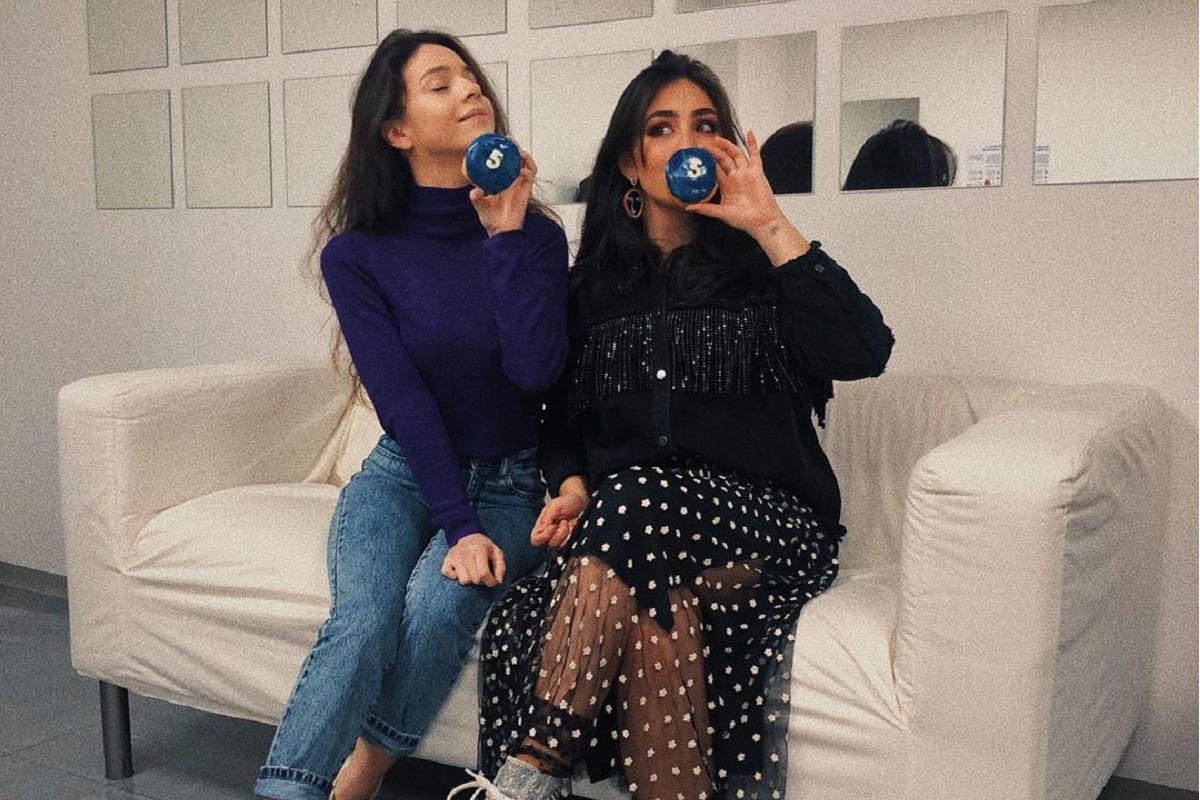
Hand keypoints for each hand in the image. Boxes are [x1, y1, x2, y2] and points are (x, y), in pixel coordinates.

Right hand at [441, 533, 506, 586]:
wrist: (468, 536)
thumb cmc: (484, 547)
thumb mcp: (497, 553)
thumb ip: (500, 568)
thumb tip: (498, 582)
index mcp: (478, 550)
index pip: (483, 573)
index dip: (490, 581)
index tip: (492, 582)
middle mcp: (465, 553)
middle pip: (474, 579)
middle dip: (481, 580)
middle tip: (481, 573)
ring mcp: (454, 557)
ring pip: (463, 581)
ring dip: (469, 579)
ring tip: (472, 571)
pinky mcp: (446, 561)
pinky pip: (450, 576)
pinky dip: (455, 576)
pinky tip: (461, 570)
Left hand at [470, 146, 536, 236]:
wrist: (502, 232)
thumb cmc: (491, 220)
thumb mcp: (479, 204)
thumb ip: (476, 196)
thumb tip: (475, 189)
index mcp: (499, 181)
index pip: (501, 162)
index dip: (500, 151)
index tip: (494, 142)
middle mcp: (510, 180)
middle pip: (514, 159)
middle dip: (512, 148)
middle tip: (507, 141)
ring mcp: (519, 184)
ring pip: (525, 163)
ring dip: (523, 155)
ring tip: (517, 150)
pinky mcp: (526, 189)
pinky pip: (531, 174)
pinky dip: (529, 168)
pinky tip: (522, 168)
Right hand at [530, 480, 588, 548]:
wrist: (579, 501)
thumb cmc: (565, 502)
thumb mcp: (555, 506)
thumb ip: (547, 518)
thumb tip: (541, 530)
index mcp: (541, 525)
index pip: (535, 539)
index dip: (543, 536)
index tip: (552, 526)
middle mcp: (548, 533)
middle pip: (547, 544)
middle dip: (557, 534)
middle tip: (563, 522)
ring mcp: (558, 536)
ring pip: (558, 545)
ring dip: (565, 534)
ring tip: (567, 522)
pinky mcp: (568, 538)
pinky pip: (568, 543)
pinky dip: (571, 534)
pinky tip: (573, 525)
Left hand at [685, 131, 809, 264]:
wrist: (762, 222)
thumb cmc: (744, 219)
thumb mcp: (721, 213)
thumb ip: (706, 209)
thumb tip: (689, 208)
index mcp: (727, 185)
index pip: (715, 169)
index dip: (707, 162)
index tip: (698, 155)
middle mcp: (736, 177)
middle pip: (724, 159)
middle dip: (714, 151)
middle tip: (704, 144)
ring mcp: (746, 173)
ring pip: (736, 154)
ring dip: (727, 146)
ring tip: (717, 139)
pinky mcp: (757, 172)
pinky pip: (754, 155)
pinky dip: (752, 144)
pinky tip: (749, 133)